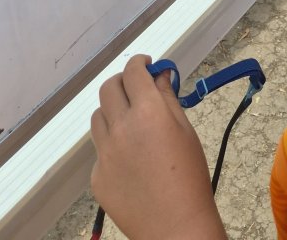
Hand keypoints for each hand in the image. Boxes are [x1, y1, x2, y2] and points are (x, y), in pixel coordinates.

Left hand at [91, 55, 226, 239]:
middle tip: (137, 88)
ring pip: (98, 116)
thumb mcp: (186, 131)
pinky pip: (99, 148)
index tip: (147, 64)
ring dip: (113, 109)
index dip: (139, 63)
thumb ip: (168, 98)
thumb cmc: (190, 177)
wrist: (176, 227)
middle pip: (108, 88)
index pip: (133, 72)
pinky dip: (112, 143)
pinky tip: (131, 157)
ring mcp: (104, 154)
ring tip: (131, 120)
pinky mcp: (96, 176)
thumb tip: (160, 74)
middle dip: (123, 81)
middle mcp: (121, 129)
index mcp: (148, 113)